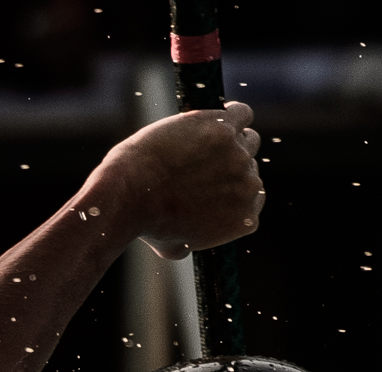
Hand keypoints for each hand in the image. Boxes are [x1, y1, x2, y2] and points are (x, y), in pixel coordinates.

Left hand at [98, 101, 264, 260]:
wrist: (129, 194)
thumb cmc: (144, 222)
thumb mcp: (170, 247)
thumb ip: (188, 244)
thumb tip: (185, 247)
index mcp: (244, 218)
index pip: (252, 196)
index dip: (231, 189)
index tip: (213, 183)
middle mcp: (248, 187)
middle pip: (249, 165)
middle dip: (226, 164)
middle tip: (197, 162)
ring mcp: (238, 155)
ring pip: (247, 138)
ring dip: (229, 139)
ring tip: (201, 140)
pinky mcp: (223, 128)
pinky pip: (241, 114)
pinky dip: (232, 114)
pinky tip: (214, 117)